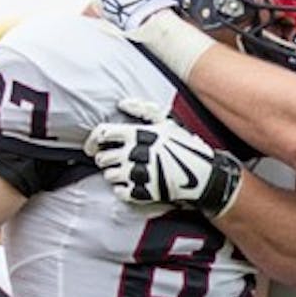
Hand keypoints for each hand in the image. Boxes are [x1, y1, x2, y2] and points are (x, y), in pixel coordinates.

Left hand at [84, 98, 244, 215]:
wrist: (203, 176)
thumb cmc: (185, 147)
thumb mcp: (168, 121)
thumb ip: (143, 110)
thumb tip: (122, 104)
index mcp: (138, 134)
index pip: (102, 134)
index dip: (93, 141)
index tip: (93, 146)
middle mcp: (135, 153)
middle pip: (102, 157)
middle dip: (104, 159)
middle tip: (113, 161)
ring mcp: (138, 174)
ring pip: (109, 175)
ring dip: (113, 174)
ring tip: (125, 172)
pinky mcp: (142, 192)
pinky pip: (119, 192)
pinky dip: (122, 189)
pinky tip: (131, 184)